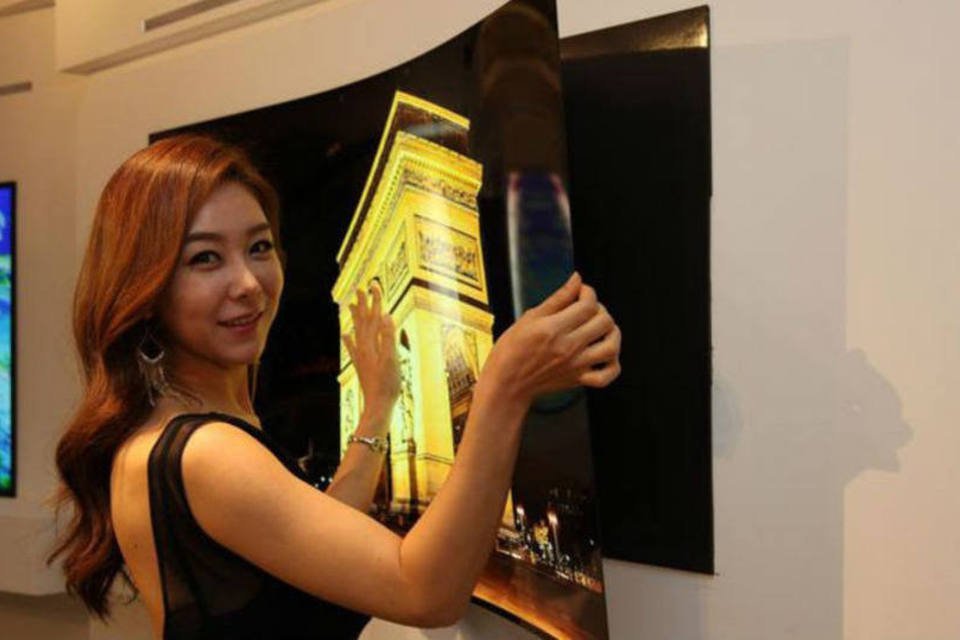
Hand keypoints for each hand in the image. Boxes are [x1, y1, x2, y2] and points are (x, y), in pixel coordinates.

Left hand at [342, 282, 400, 425]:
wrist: (378, 405)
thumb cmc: (387, 384)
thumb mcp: (392, 359)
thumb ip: (389, 337)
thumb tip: (386, 315)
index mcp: (373, 343)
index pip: (374, 316)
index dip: (375, 300)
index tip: (374, 284)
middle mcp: (364, 347)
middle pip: (363, 320)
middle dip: (363, 303)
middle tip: (361, 287)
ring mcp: (361, 356)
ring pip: (357, 330)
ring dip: (355, 316)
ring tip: (349, 304)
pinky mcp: (361, 364)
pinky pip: (353, 347)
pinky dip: (349, 338)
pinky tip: (345, 334)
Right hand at [479, 272, 620, 406]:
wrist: (507, 383)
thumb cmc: (511, 351)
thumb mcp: (529, 317)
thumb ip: (557, 298)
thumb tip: (576, 280)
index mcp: (553, 329)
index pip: (588, 304)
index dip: (588, 292)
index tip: (581, 291)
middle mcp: (568, 347)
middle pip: (604, 322)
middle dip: (600, 308)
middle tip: (588, 308)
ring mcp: (576, 365)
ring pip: (611, 346)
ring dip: (612, 332)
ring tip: (601, 327)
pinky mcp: (578, 379)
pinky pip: (606, 375)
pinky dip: (612, 364)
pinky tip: (604, 352)